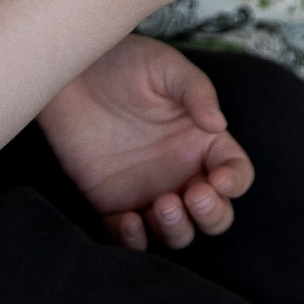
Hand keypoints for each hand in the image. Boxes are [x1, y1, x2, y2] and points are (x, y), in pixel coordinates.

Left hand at [40, 34, 253, 246]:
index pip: (235, 173)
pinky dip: (134, 241)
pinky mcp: (112, 204)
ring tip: (162, 204)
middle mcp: (181, 172)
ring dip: (178, 229)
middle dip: (211, 214)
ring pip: (177, 232)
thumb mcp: (165, 66)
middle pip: (214, 213)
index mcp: (202, 142)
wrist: (68, 72)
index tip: (219, 180)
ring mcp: (148, 191)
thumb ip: (196, 92)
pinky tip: (129, 221)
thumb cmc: (122, 62)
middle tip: (192, 196)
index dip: (235, 182)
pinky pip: (130, 237)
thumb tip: (219, 125)